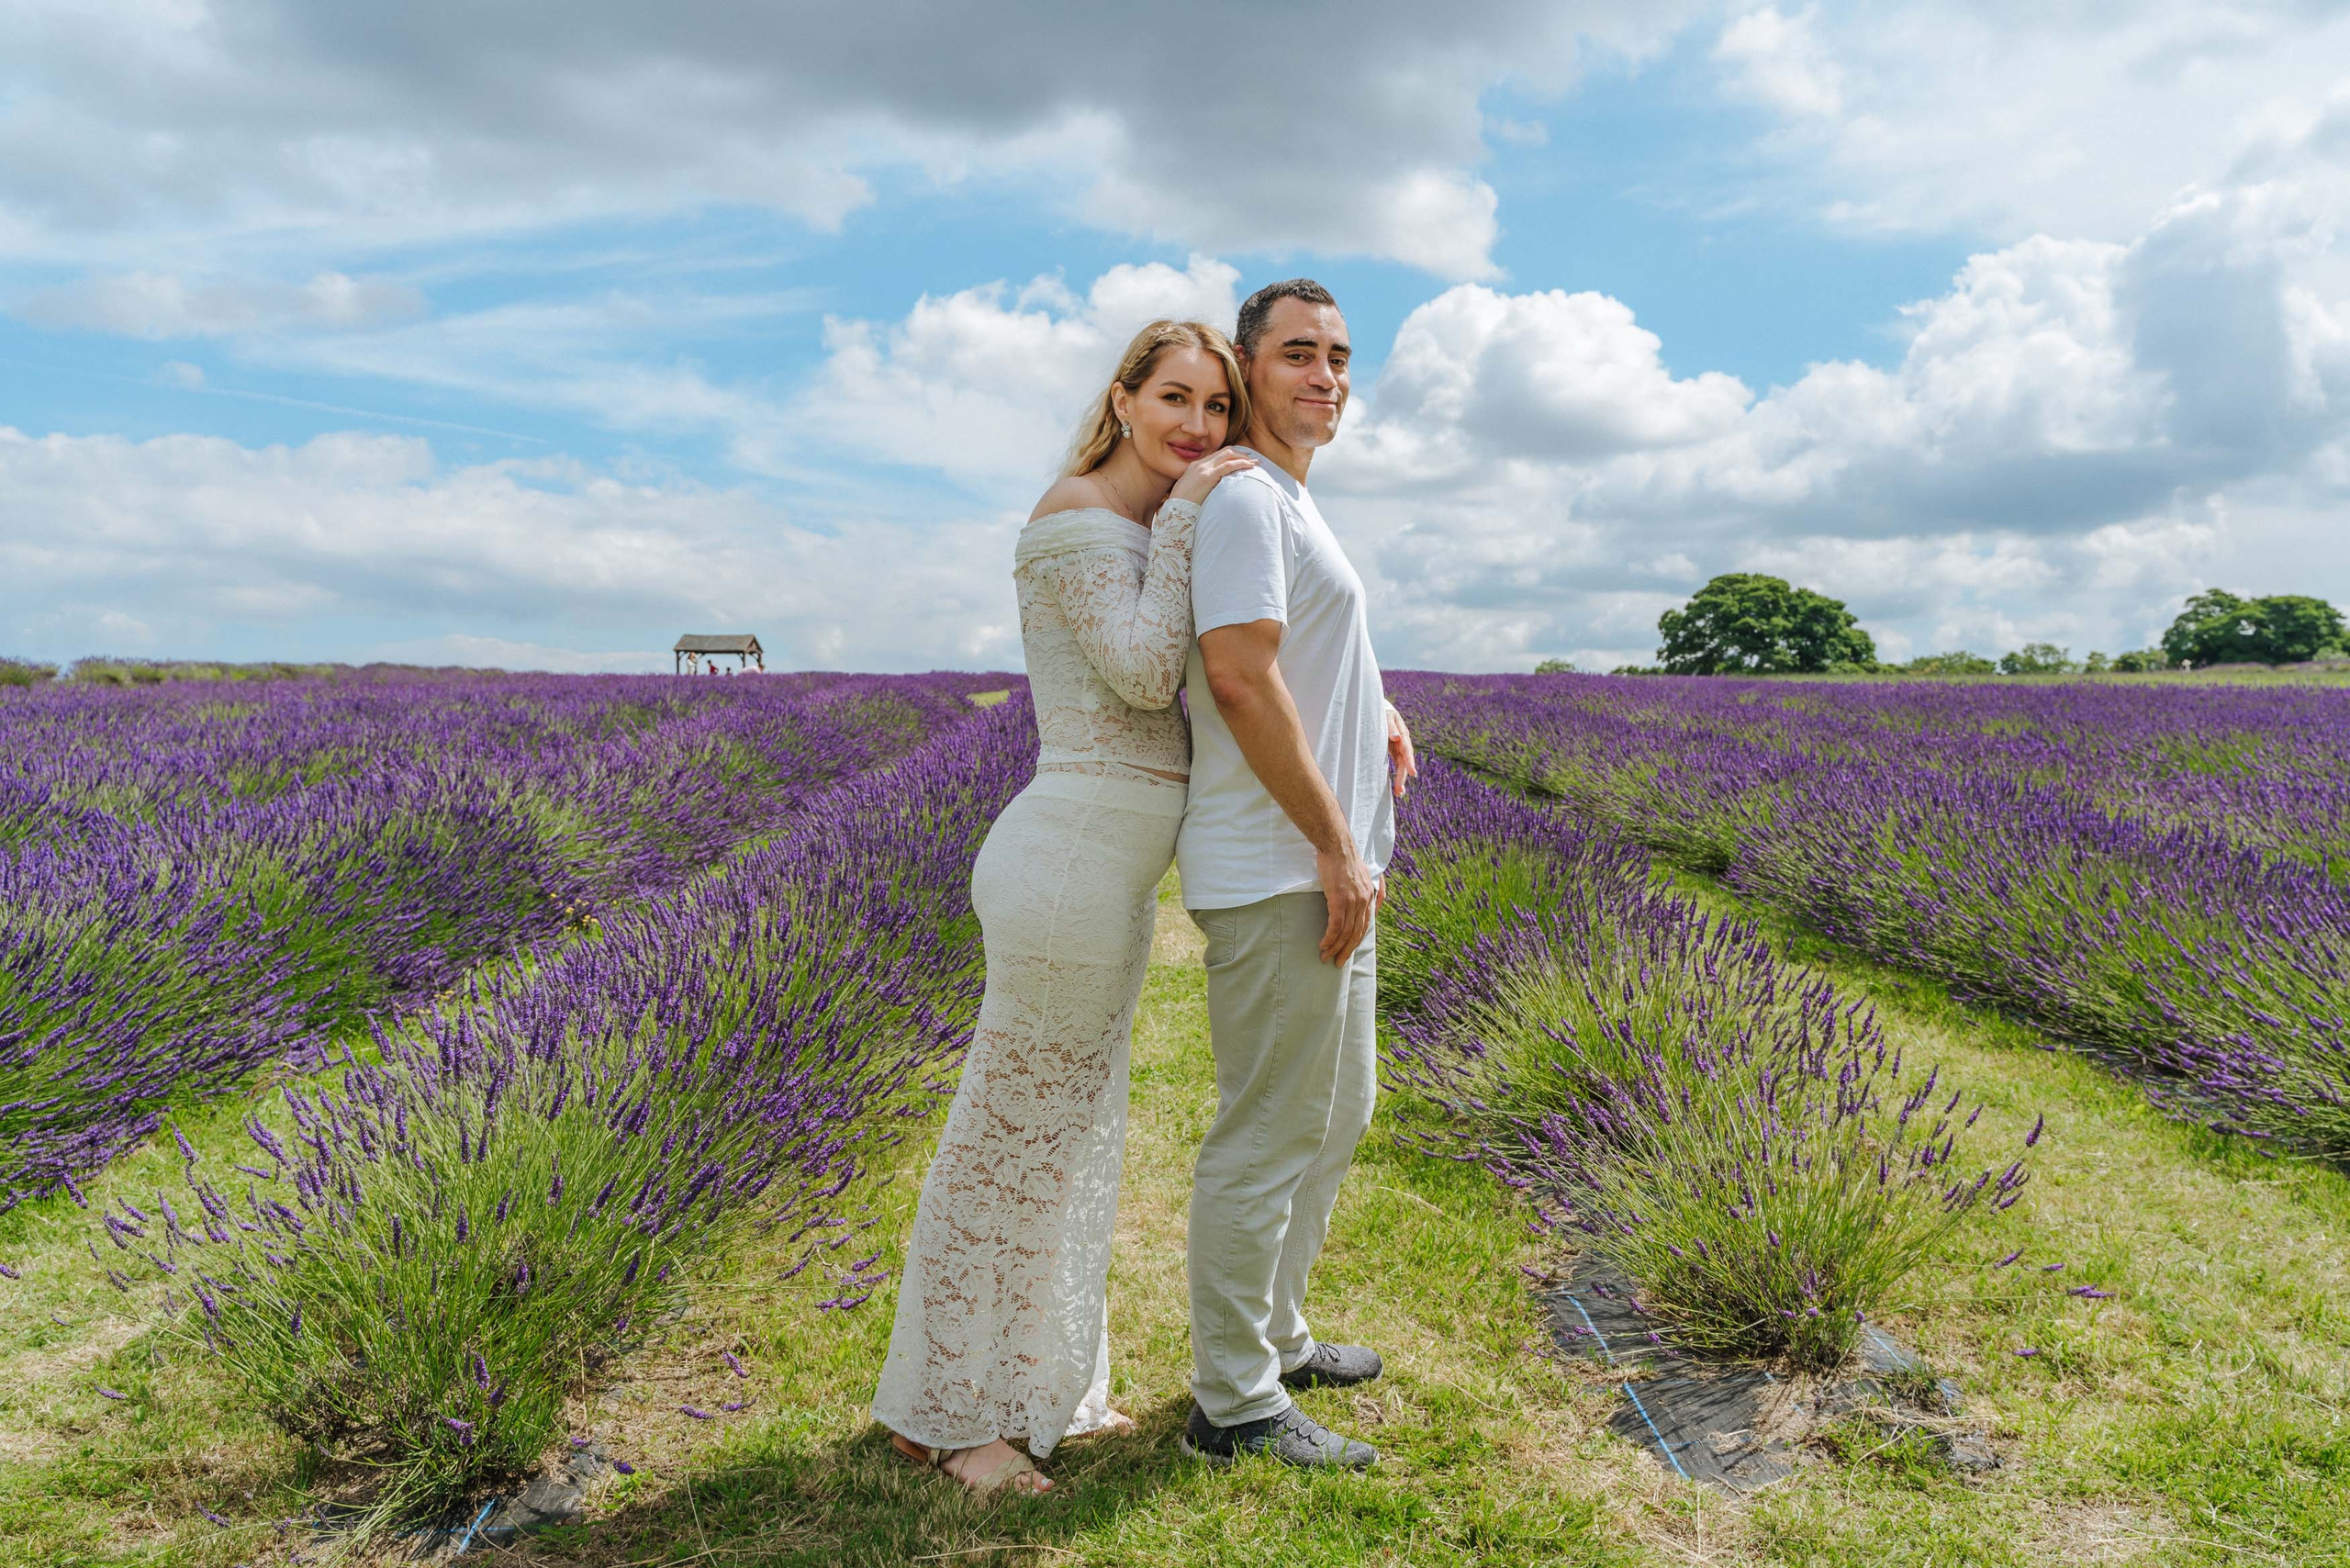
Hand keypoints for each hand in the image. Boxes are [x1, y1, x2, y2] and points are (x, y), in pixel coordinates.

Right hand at [1171, 446, 1255, 506]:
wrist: (1175, 511)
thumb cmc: (1181, 506)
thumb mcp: (1189, 492)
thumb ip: (1200, 486)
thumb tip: (1210, 491)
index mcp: (1194, 466)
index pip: (1216, 455)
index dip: (1231, 455)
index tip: (1241, 459)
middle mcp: (1199, 464)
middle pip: (1224, 452)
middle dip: (1239, 454)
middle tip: (1251, 459)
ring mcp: (1203, 469)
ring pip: (1228, 455)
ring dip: (1243, 457)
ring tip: (1254, 463)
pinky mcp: (1208, 476)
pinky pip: (1228, 466)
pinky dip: (1240, 464)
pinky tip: (1249, 466)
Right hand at [1315, 843, 1376, 963]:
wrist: (1337, 846)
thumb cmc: (1345, 858)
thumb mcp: (1364, 874)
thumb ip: (1369, 890)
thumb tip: (1370, 906)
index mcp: (1370, 897)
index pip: (1365, 925)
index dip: (1355, 940)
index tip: (1347, 950)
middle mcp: (1364, 902)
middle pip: (1356, 933)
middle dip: (1346, 950)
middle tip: (1337, 962)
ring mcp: (1352, 902)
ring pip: (1345, 932)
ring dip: (1335, 947)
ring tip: (1326, 957)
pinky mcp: (1339, 900)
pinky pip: (1335, 926)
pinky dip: (1329, 938)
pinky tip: (1323, 944)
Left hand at [1385, 705, 1417, 799]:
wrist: (1381, 710)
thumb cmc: (1382, 712)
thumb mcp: (1385, 716)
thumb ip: (1390, 726)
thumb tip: (1396, 737)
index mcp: (1403, 734)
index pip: (1407, 749)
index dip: (1409, 761)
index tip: (1412, 773)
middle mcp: (1403, 743)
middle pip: (1405, 761)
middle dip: (1403, 776)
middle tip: (1400, 791)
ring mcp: (1399, 748)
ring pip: (1402, 766)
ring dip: (1401, 780)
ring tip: (1399, 794)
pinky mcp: (1394, 752)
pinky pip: (1398, 765)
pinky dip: (1398, 776)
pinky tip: (1398, 789)